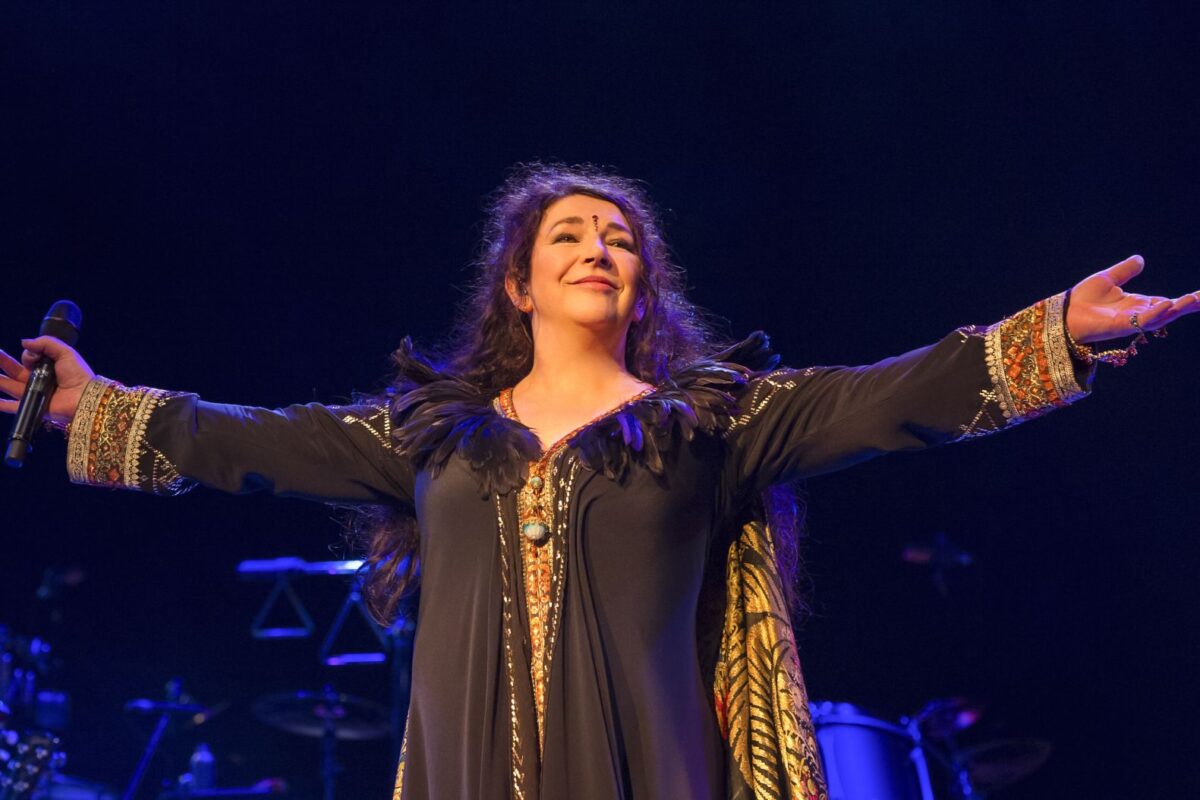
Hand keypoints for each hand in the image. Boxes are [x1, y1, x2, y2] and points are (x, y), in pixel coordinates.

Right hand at [0, 337, 95, 426]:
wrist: (84, 396)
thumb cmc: (78, 374)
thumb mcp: (65, 352)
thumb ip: (45, 343)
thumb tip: (24, 342)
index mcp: (46, 366)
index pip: (28, 358)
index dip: (28, 355)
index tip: (34, 356)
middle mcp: (38, 379)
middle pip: (14, 369)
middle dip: (2, 361)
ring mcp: (34, 393)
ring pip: (9, 385)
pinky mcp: (33, 405)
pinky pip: (14, 406)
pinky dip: (2, 404)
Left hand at [1066, 255, 1199, 342]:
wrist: (1064, 312)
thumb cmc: (1083, 299)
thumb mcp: (1108, 279)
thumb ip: (1125, 271)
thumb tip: (1141, 259)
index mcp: (1138, 304)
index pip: (1168, 302)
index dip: (1186, 299)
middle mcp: (1138, 314)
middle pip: (1170, 311)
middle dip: (1189, 305)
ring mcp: (1130, 321)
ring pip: (1160, 317)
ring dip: (1178, 309)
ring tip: (1195, 300)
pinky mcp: (1119, 326)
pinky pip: (1141, 321)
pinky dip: (1155, 313)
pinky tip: (1167, 304)